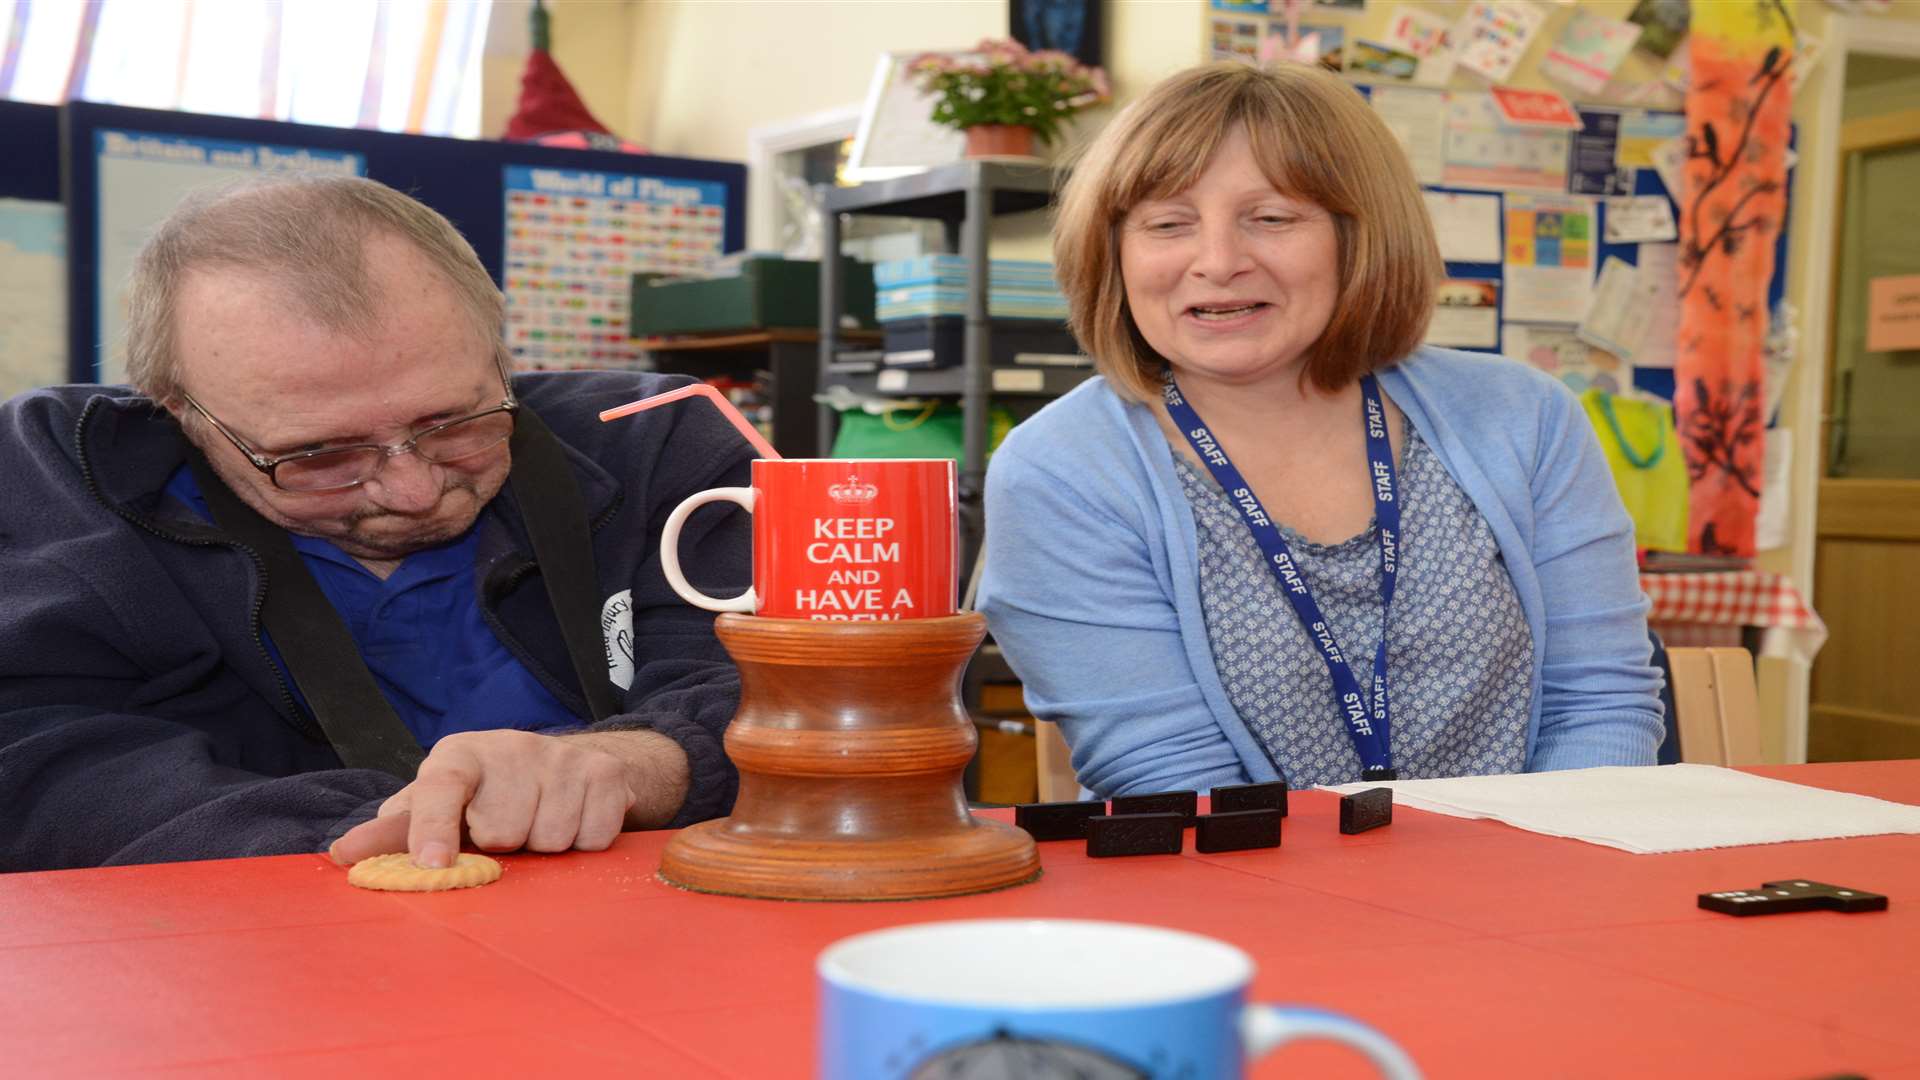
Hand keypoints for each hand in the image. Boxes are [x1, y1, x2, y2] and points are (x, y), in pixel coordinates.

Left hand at [327, 729, 680, 867]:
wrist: (564, 763)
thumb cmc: (485, 794)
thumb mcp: (438, 804)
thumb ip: (395, 832)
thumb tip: (342, 855)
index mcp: (458, 755)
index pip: (441, 787)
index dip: (434, 827)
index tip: (433, 865)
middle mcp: (510, 747)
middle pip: (504, 832)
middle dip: (505, 847)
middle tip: (505, 832)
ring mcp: (561, 757)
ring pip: (552, 840)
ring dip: (546, 849)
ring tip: (538, 826)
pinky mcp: (604, 772)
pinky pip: (593, 838)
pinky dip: (584, 843)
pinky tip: (573, 821)